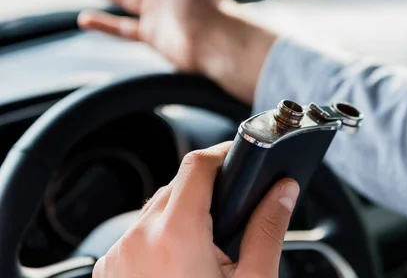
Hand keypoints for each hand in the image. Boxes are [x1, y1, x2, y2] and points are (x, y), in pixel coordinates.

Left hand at [92, 143, 299, 277]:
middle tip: (233, 214)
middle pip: (177, 185)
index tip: (239, 157)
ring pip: (155, 209)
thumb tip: (285, 192)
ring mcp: (118, 256)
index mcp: (177, 235)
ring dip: (182, 212)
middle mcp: (139, 238)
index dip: (222, 153)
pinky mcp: (109, 271)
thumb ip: (268, 229)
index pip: (198, 164)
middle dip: (207, 189)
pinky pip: (137, 234)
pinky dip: (160, 235)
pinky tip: (180, 263)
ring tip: (208, 246)